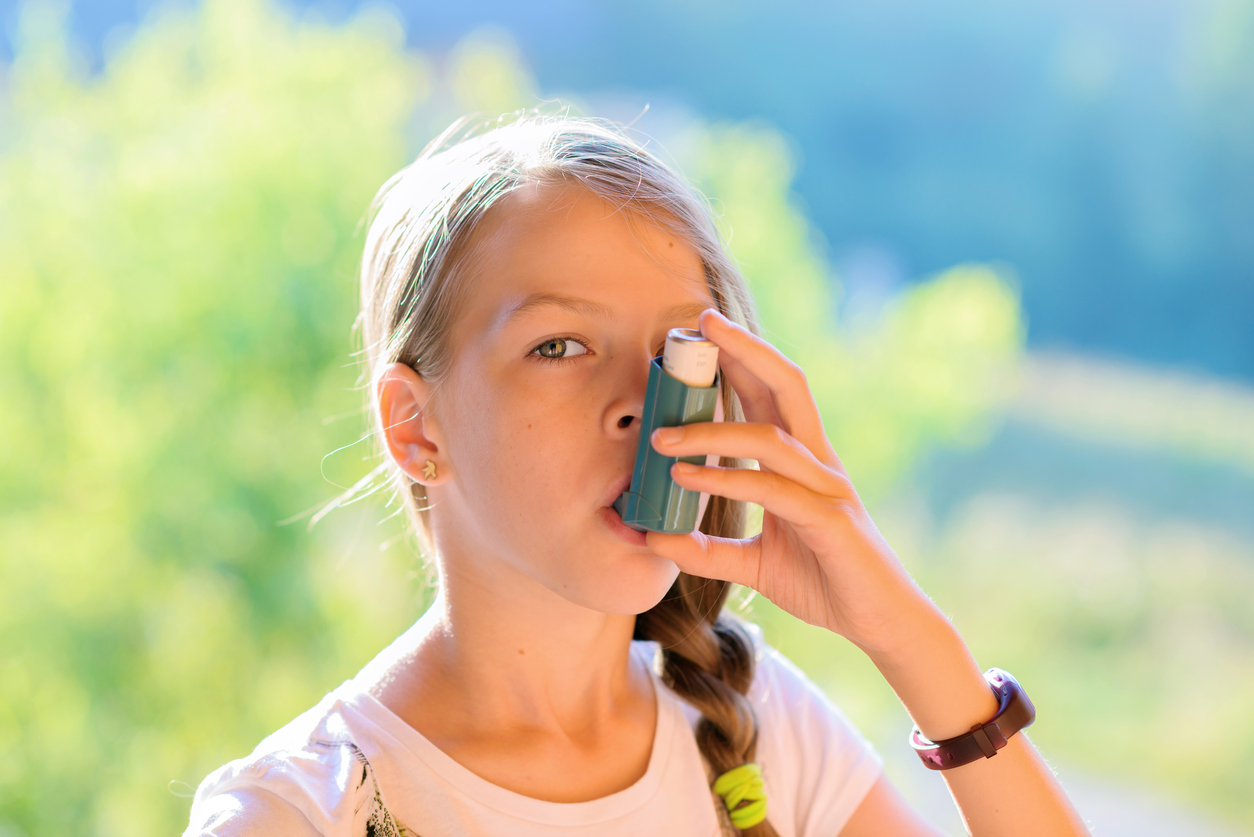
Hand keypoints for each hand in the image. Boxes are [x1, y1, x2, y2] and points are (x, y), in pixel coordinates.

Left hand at [645, 308, 940, 655]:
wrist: (880, 624)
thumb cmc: (824, 583)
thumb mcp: (754, 563)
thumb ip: (708, 549)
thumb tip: (655, 538)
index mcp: (803, 461)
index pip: (771, 394)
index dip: (741, 358)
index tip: (700, 334)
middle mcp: (818, 462)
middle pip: (785, 385)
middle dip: (745, 348)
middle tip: (702, 323)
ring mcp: (827, 487)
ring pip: (770, 436)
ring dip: (710, 430)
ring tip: (660, 438)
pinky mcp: (829, 520)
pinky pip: (772, 489)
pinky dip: (726, 479)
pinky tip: (687, 479)